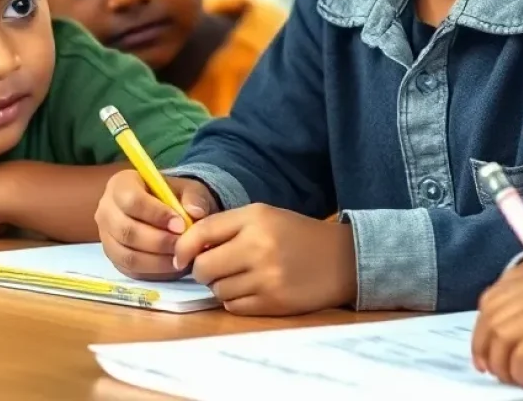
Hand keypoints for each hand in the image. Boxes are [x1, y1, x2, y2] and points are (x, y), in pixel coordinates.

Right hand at [95, 170, 216, 279]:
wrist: (164, 211)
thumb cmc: (173, 195)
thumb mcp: (188, 188)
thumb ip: (194, 197)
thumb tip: (195, 213)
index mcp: (121, 184)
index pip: (132, 200)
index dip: (156, 214)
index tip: (181, 224)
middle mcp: (106, 210)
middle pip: (127, 231)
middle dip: (158, 241)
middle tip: (182, 244)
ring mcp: (106, 236)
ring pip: (127, 254)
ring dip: (156, 259)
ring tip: (180, 256)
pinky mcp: (112, 258)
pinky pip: (129, 269)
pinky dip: (152, 270)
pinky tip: (172, 266)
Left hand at [173, 204, 356, 315]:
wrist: (341, 259)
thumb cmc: (298, 235)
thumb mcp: (266, 217)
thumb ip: (228, 227)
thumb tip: (187, 250)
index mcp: (256, 217)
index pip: (203, 232)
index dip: (184, 247)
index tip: (180, 257)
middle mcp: (258, 245)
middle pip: (204, 267)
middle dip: (204, 270)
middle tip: (219, 267)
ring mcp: (265, 277)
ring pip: (217, 290)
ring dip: (222, 286)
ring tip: (243, 276)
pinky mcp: (272, 303)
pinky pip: (233, 306)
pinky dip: (237, 300)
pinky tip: (254, 289)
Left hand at [472, 259, 522, 387]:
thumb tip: (501, 334)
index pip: (494, 295)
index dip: (483, 325)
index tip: (486, 349)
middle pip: (492, 317)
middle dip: (487, 349)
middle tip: (495, 372)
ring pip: (501, 338)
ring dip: (504, 366)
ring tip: (518, 379)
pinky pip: (521, 356)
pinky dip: (522, 374)